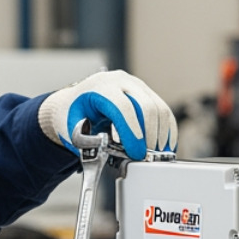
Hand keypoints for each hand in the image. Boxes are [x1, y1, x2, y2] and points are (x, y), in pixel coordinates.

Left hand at [39, 70, 175, 160]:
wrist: (73, 101)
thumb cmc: (71, 115)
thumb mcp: (72, 130)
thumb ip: (89, 144)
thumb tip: (111, 156)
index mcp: (100, 87)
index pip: (123, 107)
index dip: (132, 133)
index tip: (136, 153)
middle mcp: (120, 81)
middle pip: (146, 106)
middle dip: (150, 135)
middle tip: (147, 157)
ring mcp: (136, 85)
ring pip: (159, 108)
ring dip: (161, 135)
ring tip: (157, 155)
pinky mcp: (146, 93)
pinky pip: (163, 111)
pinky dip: (167, 130)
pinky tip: (165, 146)